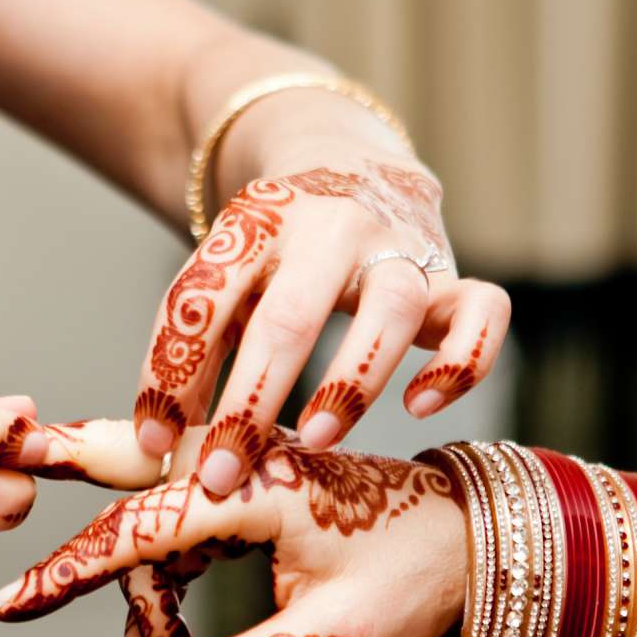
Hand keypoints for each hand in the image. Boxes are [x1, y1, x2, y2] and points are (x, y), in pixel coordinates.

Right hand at [0, 427, 467, 636]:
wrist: (478, 544)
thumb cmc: (418, 579)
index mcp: (263, 485)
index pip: (144, 528)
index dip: (72, 573)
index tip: (9, 604)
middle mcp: (244, 464)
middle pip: (136, 498)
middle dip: (85, 530)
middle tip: (33, 519)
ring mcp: (244, 475)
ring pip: (158, 535)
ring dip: (141, 603)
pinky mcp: (251, 495)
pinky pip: (185, 542)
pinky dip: (166, 594)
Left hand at [132, 142, 511, 497]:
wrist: (349, 164)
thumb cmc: (274, 255)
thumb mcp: (224, 282)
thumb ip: (193, 351)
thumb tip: (159, 448)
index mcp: (254, 223)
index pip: (202, 301)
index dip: (170, 376)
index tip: (154, 445)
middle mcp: (328, 227)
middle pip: (291, 316)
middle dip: (251, 403)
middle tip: (222, 472)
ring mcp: (398, 246)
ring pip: (391, 309)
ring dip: (351, 383)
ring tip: (317, 440)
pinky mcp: (451, 271)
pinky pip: (482, 312)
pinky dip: (462, 361)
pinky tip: (420, 405)